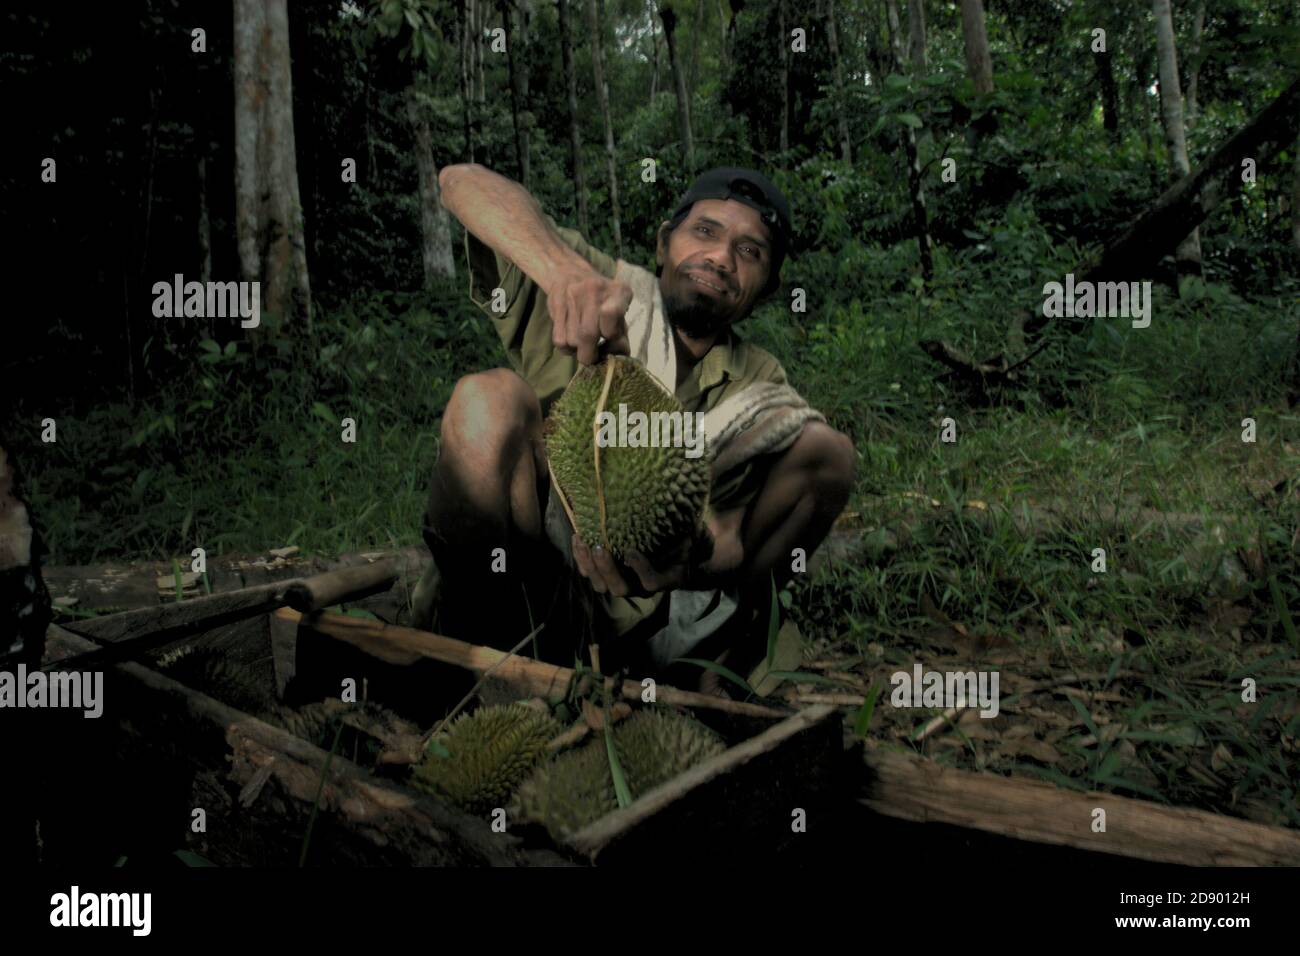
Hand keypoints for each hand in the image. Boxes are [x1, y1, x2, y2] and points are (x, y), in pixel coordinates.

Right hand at [546, 269, 631, 365]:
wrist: (572, 273)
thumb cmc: (603, 301)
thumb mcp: (619, 312)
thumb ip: (622, 333)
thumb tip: (619, 354)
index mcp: (618, 291)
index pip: (613, 312)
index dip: (612, 334)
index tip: (610, 341)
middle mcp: (595, 289)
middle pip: (588, 334)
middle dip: (591, 354)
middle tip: (593, 356)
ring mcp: (573, 294)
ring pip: (572, 341)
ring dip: (578, 350)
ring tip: (582, 342)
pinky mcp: (556, 302)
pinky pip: (559, 339)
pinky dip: (566, 348)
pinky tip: (571, 339)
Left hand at [571, 533, 690, 598]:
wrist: (672, 541)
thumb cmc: (681, 534)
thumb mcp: (688, 531)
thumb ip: (683, 527)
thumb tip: (671, 506)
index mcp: (666, 578)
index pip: (652, 583)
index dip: (641, 570)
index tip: (631, 551)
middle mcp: (642, 586)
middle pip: (621, 588)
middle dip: (607, 569)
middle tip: (599, 547)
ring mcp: (623, 583)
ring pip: (601, 585)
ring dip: (590, 565)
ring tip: (583, 542)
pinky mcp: (606, 576)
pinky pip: (589, 574)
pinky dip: (582, 558)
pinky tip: (578, 538)